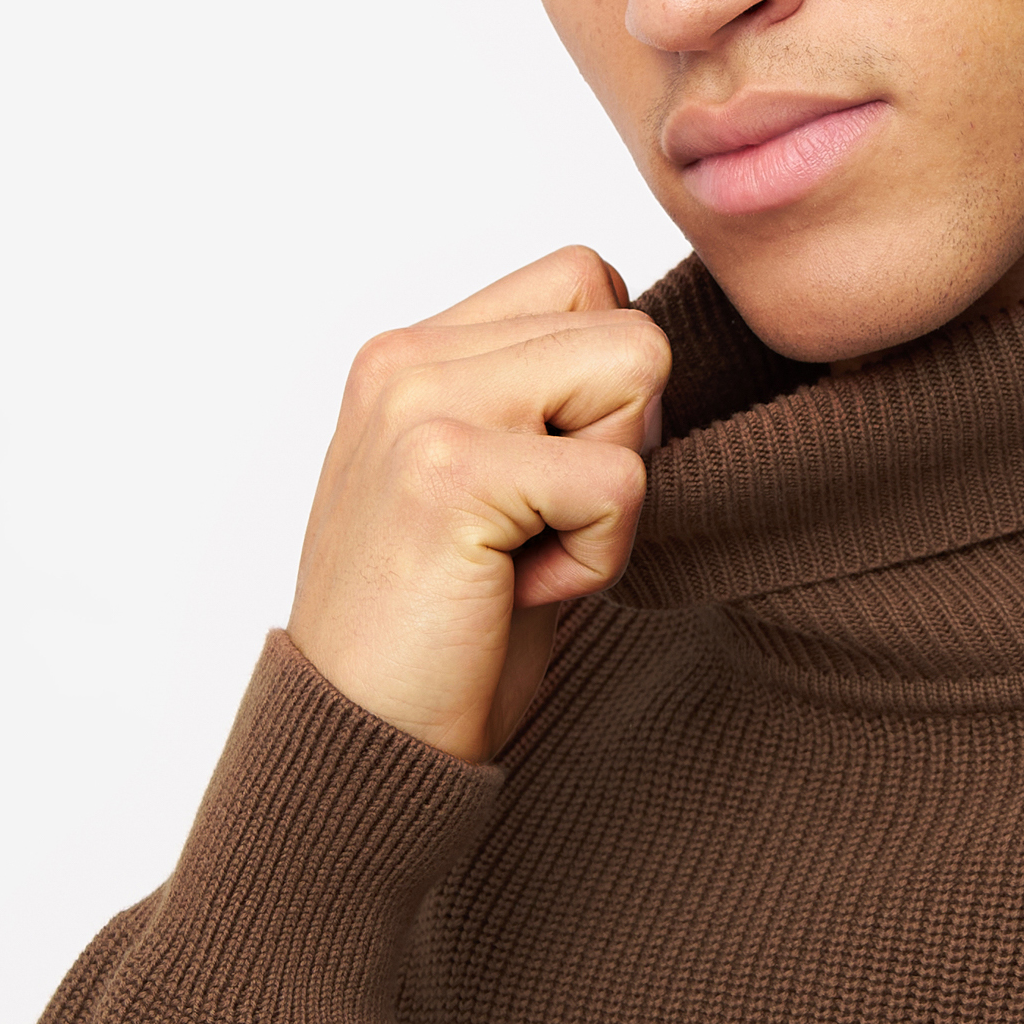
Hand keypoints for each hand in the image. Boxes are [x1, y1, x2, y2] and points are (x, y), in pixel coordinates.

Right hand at [287, 246, 670, 761]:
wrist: (365, 748)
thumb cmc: (450, 627)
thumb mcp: (500, 480)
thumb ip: (550, 393)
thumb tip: (658, 353)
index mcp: (414, 350)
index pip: (587, 276)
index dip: (608, 387)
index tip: (544, 482)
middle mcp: (407, 359)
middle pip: (630, 325)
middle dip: (624, 439)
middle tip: (540, 526)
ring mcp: (420, 406)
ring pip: (638, 373)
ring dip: (615, 490)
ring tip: (525, 552)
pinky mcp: (448, 472)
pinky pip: (622, 480)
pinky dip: (599, 556)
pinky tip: (517, 592)